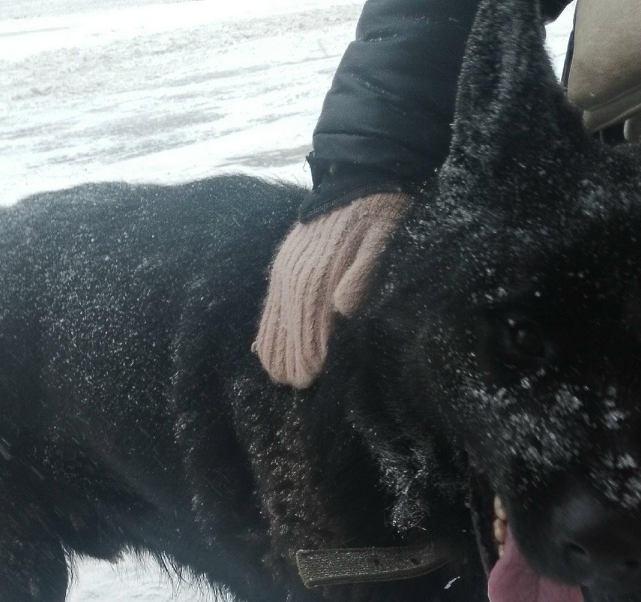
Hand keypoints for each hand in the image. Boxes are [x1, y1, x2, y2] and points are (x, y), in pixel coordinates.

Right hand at [253, 191, 410, 387]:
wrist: (361, 175)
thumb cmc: (378, 212)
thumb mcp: (380, 238)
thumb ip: (362, 273)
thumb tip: (342, 310)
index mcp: (320, 271)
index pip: (308, 321)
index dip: (307, 352)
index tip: (307, 379)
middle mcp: (297, 271)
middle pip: (288, 323)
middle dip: (289, 356)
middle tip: (292, 386)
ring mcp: (288, 266)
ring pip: (275, 314)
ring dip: (274, 346)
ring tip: (274, 375)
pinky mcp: (286, 261)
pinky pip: (271, 299)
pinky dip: (266, 324)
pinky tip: (259, 346)